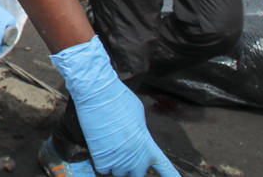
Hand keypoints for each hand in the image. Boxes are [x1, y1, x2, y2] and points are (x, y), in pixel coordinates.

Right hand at [51, 36, 179, 176]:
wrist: (97, 93)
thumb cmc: (118, 98)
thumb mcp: (139, 115)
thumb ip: (141, 133)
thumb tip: (136, 140)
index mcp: (148, 145)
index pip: (165, 168)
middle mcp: (136, 156)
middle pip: (138, 173)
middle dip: (132, 164)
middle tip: (124, 149)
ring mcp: (118, 158)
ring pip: (119, 171)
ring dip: (115, 162)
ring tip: (110, 144)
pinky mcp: (101, 158)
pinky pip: (104, 170)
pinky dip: (102, 161)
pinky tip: (101, 148)